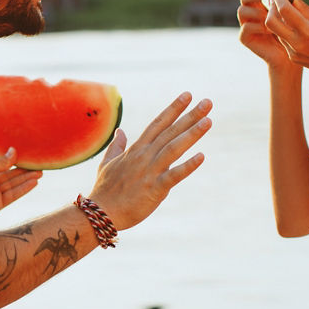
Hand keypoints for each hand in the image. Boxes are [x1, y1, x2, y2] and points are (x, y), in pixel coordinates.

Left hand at [0, 149, 41, 220]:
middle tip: (38, 166)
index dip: (15, 163)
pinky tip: (34, 182)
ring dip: (27, 180)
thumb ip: (1, 162)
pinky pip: (12, 196)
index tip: (27, 158)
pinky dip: (23, 189)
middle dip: (24, 172)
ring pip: (13, 186)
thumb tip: (14, 151)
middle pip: (10, 177)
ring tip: (40, 173)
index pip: (2, 168)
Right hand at [85, 92, 211, 230]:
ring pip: (173, 148)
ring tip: (208, 121)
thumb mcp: (108, 163)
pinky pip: (174, 175)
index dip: (173, 109)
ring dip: (191, 134)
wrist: (100, 213)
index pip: (158, 123)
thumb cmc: (105, 190)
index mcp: (136, 149)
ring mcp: (149, 171)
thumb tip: (120, 130)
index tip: (188, 95)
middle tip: (208, 102)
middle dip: (190, 116)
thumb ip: (116, 146)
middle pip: (170, 131)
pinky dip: (187, 166)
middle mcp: (144, 156)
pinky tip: (202, 156)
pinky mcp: (154, 189)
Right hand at [237, 0, 294, 70]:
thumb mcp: (290, 11)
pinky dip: (257, 27)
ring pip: (241, 11)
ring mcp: (246, 24)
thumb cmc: (292, 31)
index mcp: (258, 2)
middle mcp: (250, 11)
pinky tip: (269, 31)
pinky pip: (245, 28)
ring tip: (269, 17)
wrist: (288, 56)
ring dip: (256, 12)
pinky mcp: (245, 38)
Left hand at [265, 0, 308, 83]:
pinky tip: (291, 23)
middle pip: (271, 22)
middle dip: (271, 8)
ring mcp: (293, 52)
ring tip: (283, 8)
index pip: (285, 10)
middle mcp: (297, 43)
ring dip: (276, 18)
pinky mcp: (292, 57)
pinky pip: (282, 39)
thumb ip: (306, 10)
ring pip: (275, 31)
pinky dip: (283, 29)